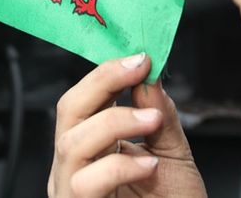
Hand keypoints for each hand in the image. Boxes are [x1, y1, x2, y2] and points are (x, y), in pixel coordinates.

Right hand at [49, 53, 205, 197]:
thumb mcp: (172, 155)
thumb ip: (160, 116)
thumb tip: (150, 77)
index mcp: (92, 148)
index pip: (84, 99)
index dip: (106, 73)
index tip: (139, 56)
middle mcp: (76, 168)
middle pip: (67, 111)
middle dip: (102, 83)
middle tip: (138, 70)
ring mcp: (73, 192)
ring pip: (71, 144)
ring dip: (114, 123)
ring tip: (151, 121)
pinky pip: (86, 184)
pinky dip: (118, 167)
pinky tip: (148, 165)